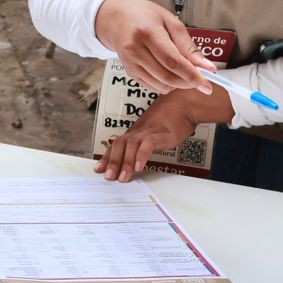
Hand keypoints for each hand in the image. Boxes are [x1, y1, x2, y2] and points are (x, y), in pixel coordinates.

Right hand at [93, 0, 215, 93]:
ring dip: (178, 84)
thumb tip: (206, 66)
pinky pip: (153, 87)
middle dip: (188, 82)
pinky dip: (166, 85)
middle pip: (167, 77)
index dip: (192, 76)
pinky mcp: (129, 71)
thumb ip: (188, 45)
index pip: (173, 61)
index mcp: (147, 33)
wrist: (116, 18)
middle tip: (199, 78)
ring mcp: (130, 63)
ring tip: (182, 70)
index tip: (206, 85)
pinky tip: (169, 72)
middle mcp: (135, 50)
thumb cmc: (143, 15)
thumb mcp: (170, 21)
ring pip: (161, 85)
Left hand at [95, 89, 210, 181]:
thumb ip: (143, 143)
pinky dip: (142, 155)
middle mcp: (138, 131)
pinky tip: (139, 166)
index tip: (98, 169)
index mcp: (134, 132)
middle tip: (109, 177)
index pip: (116, 145)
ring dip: (125, 162)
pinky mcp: (161, 134)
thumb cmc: (168, 119)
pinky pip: (148, 145)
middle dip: (112, 162)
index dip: (106, 157)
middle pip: (120, 145)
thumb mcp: (152, 132)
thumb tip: (134, 158)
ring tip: (123, 177)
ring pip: (131, 146)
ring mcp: (148, 132)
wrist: (183, 105)